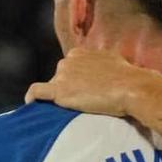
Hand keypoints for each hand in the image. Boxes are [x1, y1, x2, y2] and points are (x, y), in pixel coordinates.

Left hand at [24, 47, 151, 116]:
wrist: (130, 87)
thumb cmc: (127, 77)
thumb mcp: (112, 61)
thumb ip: (99, 62)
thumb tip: (101, 68)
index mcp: (79, 53)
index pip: (68, 68)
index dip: (72, 80)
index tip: (79, 90)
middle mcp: (68, 61)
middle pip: (58, 78)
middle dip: (66, 89)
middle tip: (79, 103)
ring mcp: (62, 75)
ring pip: (51, 87)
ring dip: (57, 97)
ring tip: (69, 109)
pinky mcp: (59, 90)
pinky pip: (36, 92)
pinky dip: (31, 98)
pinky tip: (31, 105)